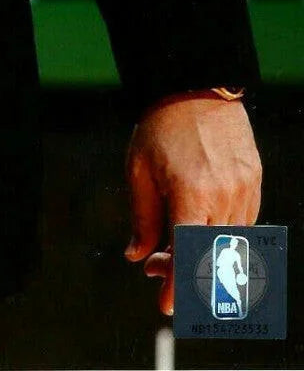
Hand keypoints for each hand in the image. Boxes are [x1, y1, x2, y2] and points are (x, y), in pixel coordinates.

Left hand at [124, 95, 261, 315]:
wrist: (198, 86)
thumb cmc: (162, 126)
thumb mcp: (139, 169)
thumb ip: (142, 217)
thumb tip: (138, 257)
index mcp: (190, 194)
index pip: (188, 256)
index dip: (178, 287)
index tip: (167, 307)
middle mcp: (223, 197)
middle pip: (210, 256)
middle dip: (183, 271)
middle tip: (156, 267)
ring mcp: (244, 191)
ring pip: (228, 244)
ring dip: (201, 253)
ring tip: (171, 242)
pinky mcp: (255, 182)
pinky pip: (242, 224)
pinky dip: (220, 234)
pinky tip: (198, 224)